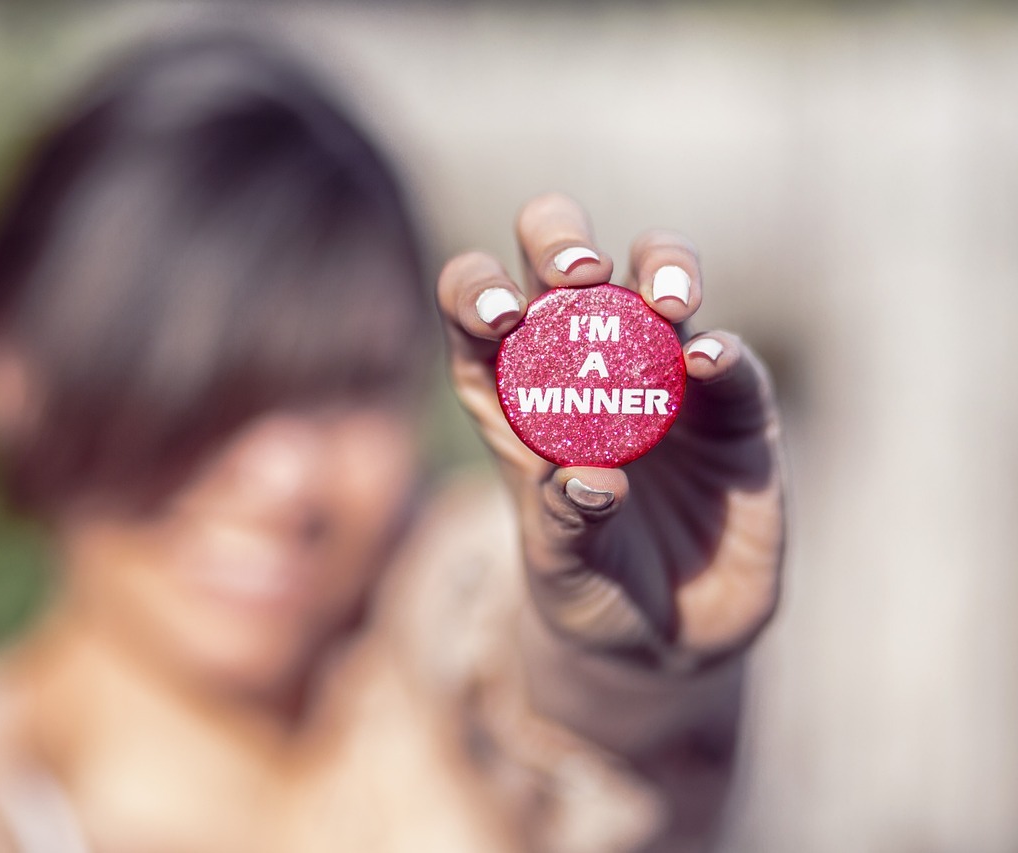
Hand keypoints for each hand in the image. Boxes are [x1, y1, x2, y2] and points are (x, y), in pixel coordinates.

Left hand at [437, 193, 784, 671]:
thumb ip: (563, 520)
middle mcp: (585, 360)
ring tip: (666, 303)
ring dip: (662, 266)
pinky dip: (725, 351)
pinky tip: (709, 362)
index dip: (478, 291)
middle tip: (579, 276)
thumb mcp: (560, 566)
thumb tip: (590, 478)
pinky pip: (732, 361)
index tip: (500, 317)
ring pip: (656, 274)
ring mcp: (662, 372)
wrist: (669, 638)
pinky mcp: (732, 407)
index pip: (478, 309)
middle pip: (561, 259)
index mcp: (511, 389)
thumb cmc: (589, 588)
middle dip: (563, 241)